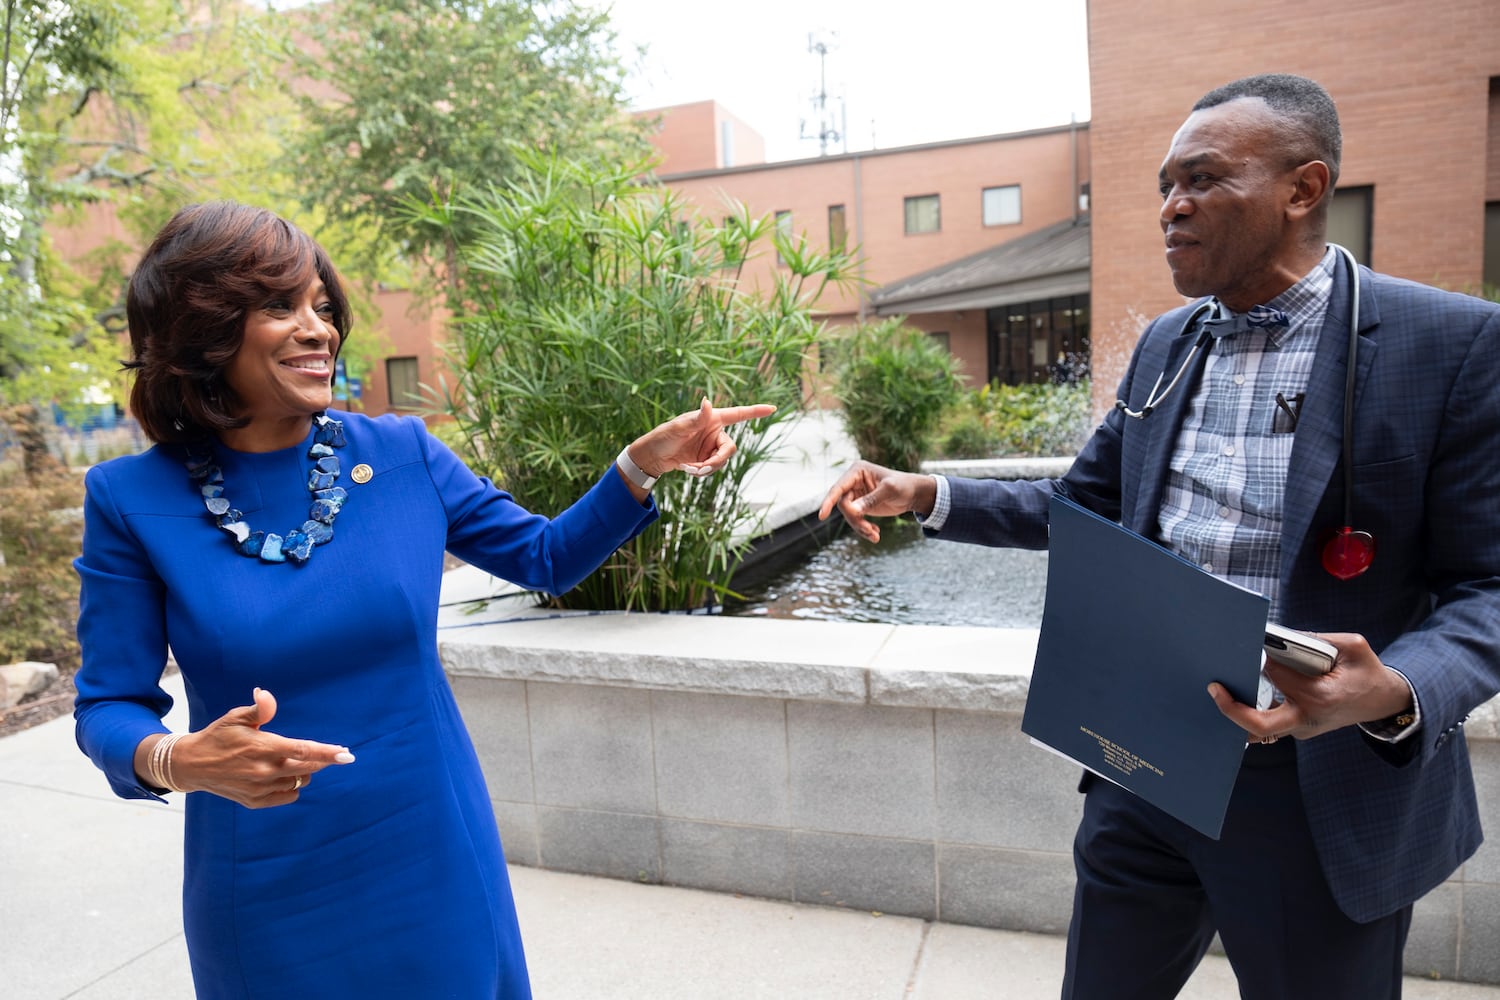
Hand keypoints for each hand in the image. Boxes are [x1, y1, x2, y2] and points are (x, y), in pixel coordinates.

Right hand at [136, 687, 354, 807]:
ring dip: (304, 772)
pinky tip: (283, 776)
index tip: (347, 755)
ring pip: (299, 782)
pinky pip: (287, 796)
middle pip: (307, 769)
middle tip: (332, 754)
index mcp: (263, 748)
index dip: (327, 753)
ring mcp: (259, 788)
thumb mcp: (235, 718)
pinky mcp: (254, 801)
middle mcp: (263, 771)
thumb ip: (258, 710)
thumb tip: (265, 694)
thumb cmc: (218, 736)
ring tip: (293, 761)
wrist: (192, 765)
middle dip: (322, 761)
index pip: (303, 751)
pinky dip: (292, 787)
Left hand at [623, 398, 775, 483]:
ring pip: (721, 461)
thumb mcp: (678, 428)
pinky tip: (687, 469)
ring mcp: (711, 447)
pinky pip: (713, 468)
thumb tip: (707, 402)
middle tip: (701, 469)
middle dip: (716, 461)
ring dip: (706, 468)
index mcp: (712, 419)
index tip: (773, 408)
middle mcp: (715, 432)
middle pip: (730, 448)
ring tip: (688, 469)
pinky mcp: (707, 459)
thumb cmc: (663, 437)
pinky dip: (701, 472)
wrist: (653, 457)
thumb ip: (696, 418)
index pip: (738, 414)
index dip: (755, 412)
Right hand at [816, 459, 934, 543]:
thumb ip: (870, 499)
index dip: (828, 502)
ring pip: (849, 515)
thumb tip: (853, 510)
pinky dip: (864, 528)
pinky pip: (855, 519)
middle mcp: (853, 481)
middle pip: (843, 505)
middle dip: (855, 519)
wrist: (914, 494)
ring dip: (860, 527)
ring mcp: (856, 494)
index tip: (822, 516)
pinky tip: (875, 533)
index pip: (838, 488)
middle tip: (870, 531)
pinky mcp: (861, 505)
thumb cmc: (903, 486)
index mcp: (857, 471)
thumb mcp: (889, 490)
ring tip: (875, 536)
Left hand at [1207, 631, 1414, 742]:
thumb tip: (1277, 636)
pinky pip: (1267, 725)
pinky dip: (1250, 712)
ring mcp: (1301, 728)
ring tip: (1219, 690)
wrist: (1382, 701)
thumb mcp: (1351, 646)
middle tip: (1214, 688)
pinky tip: (1236, 695)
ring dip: (1237, 712)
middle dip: (1231, 708)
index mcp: (1321, 697)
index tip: (1251, 644)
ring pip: (1259, 729)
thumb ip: (1315, 639)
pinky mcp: (1296, 729)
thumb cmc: (1367, 672)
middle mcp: (1307, 718)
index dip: (1263, 659)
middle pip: (1259, 724)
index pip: (1278, 676)